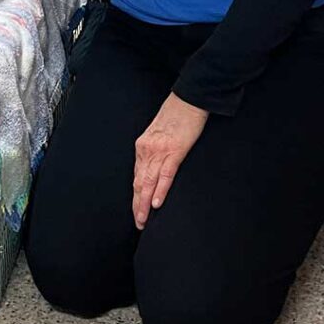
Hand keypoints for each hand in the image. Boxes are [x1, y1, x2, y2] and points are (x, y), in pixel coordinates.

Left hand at [132, 93, 208, 229]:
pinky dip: (160, 189)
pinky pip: (165, 174)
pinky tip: (157, 203)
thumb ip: (154, 151)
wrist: (188, 100)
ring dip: (145, 203)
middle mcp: (147, 150)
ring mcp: (160, 151)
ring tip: (144, 219)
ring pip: (149, 182)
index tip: (136, 211)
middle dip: (137, 205)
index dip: (135, 196)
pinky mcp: (175, 150)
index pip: (136, 177)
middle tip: (138, 223)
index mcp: (143, 147)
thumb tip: (154, 168)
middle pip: (139, 183)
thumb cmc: (176, 116)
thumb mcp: (158, 134)